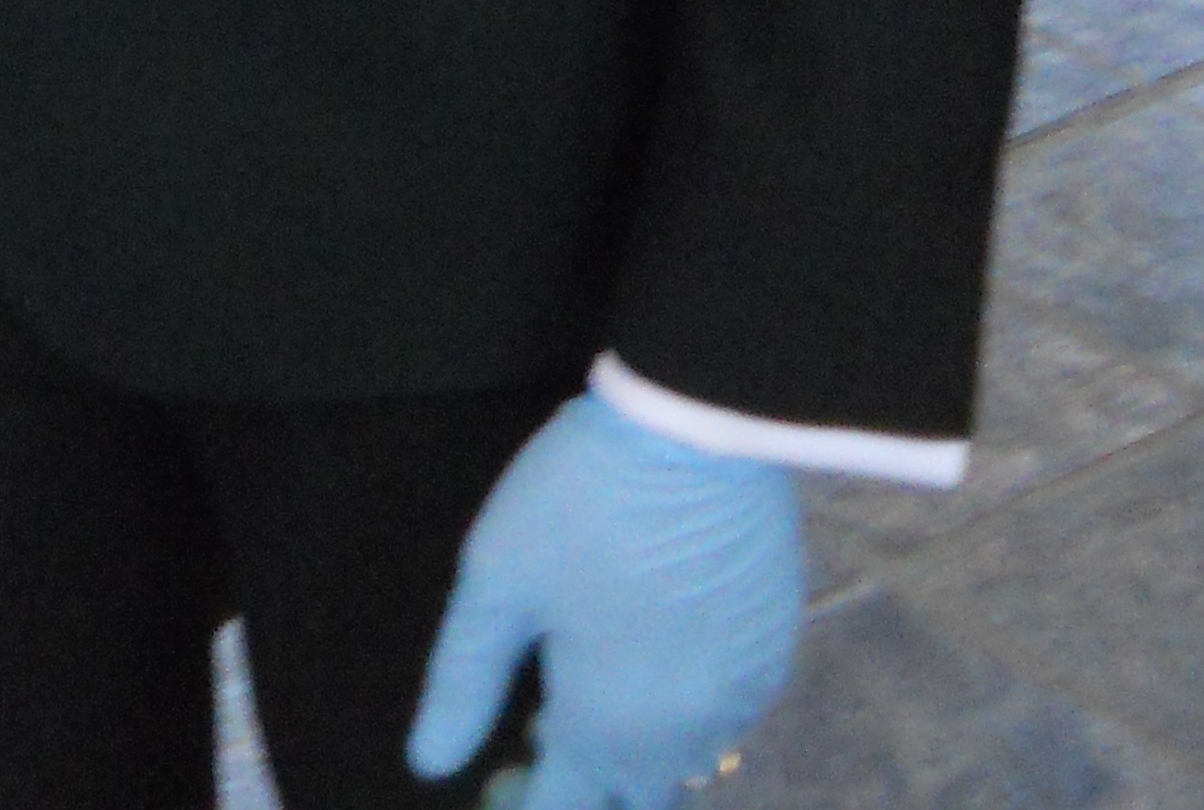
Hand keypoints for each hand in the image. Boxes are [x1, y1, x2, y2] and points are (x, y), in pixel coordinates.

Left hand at [406, 391, 801, 808]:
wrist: (698, 431)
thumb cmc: (583, 502)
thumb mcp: (498, 581)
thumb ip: (463, 681)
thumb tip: (429, 762)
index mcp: (603, 727)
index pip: (562, 809)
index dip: (526, 802)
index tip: (506, 775)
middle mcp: (679, 737)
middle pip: (633, 799)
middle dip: (591, 785)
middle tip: (548, 722)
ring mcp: (738, 699)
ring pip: (686, 763)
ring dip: (640, 749)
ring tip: (600, 678)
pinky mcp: (774, 654)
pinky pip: (728, 715)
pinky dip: (688, 707)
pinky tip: (661, 648)